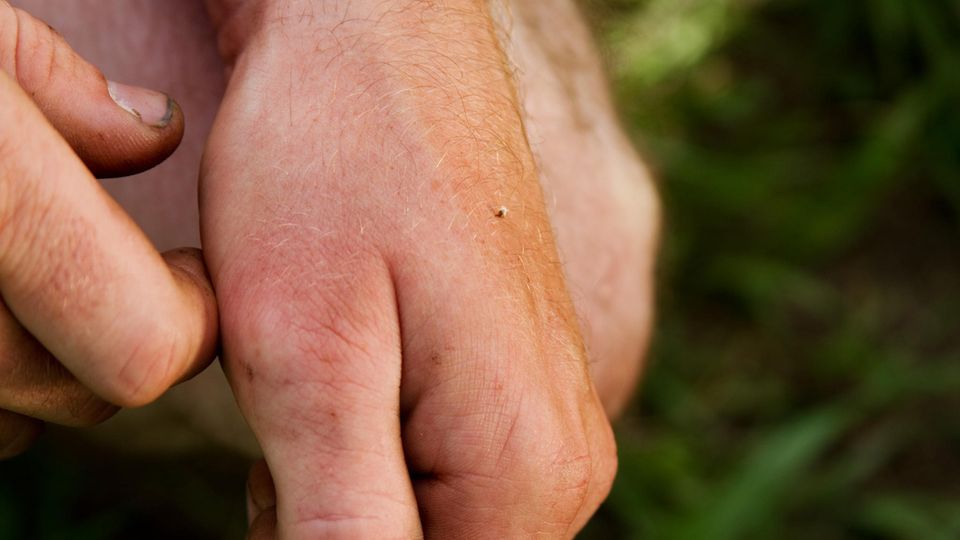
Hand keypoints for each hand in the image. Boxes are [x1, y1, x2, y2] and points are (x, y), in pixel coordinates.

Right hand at [0, 2, 217, 457]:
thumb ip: (53, 83)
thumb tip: (153, 133)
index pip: (146, 345)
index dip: (190, 317)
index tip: (188, 274)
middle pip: (78, 394)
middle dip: (112, 340)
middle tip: (108, 268)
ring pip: (10, 418)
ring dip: (45, 363)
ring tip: (29, 279)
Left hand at [202, 1, 615, 536]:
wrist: (382, 36)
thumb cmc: (333, 165)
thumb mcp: (310, 356)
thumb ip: (342, 532)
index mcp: (526, 470)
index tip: (283, 471)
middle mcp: (565, 454)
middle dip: (329, 526)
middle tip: (286, 415)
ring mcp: (550, 413)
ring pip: (427, 522)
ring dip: (344, 484)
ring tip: (317, 368)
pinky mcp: (519, 381)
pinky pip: (440, 468)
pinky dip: (368, 446)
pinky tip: (345, 357)